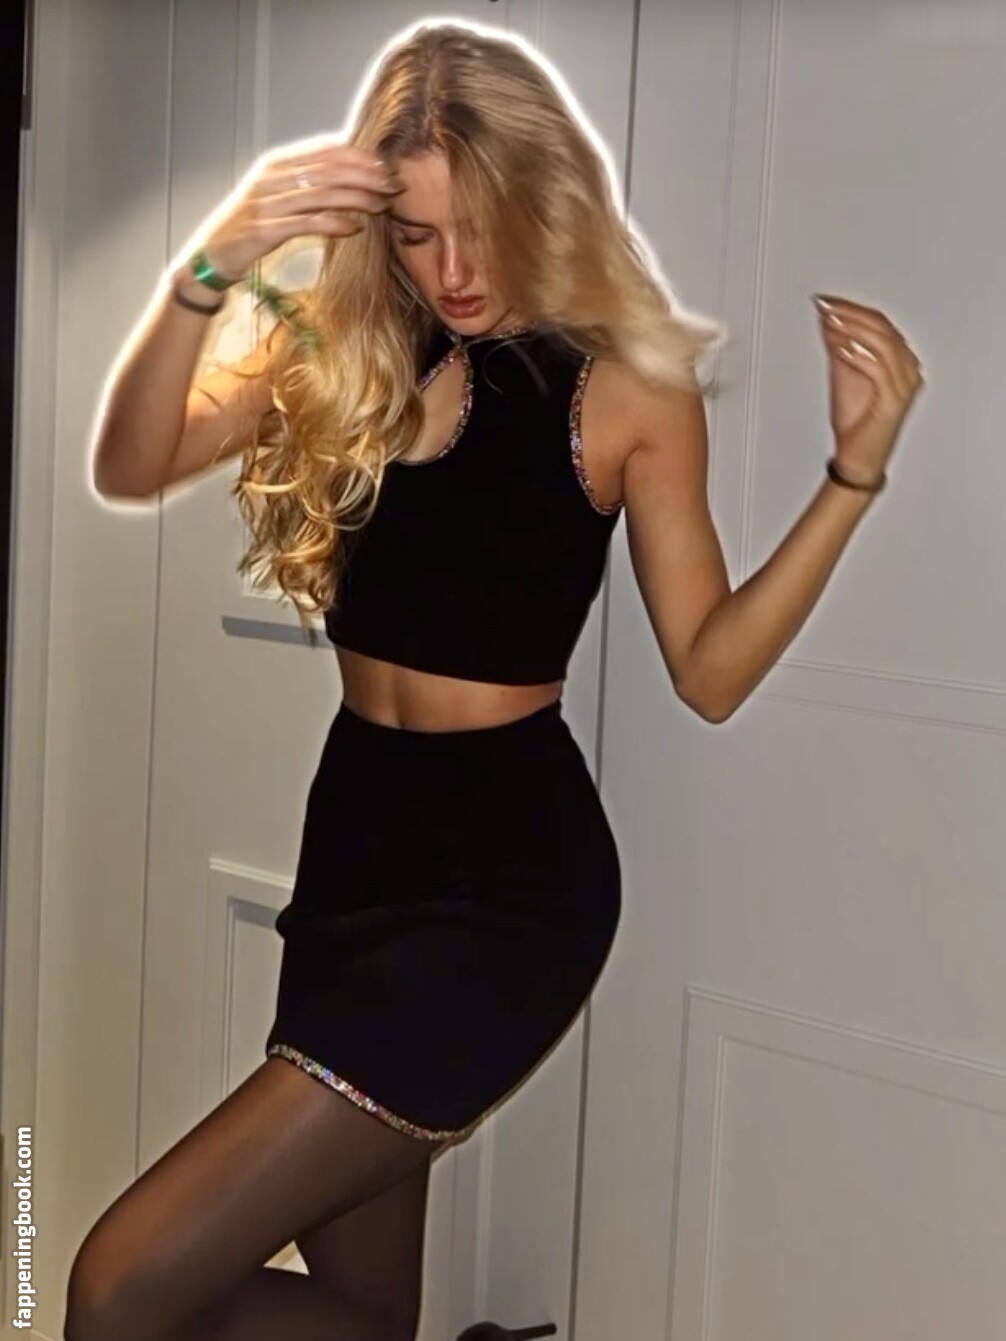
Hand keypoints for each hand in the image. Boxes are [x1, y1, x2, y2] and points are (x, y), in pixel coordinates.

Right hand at [185, 134, 405, 285]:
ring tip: (382, 206)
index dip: (359, 156)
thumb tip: (346, 177)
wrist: (211, 253)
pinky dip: (334, 223)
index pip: (325, 151)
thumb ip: (305, 184)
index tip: (386, 166)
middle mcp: (272, 178)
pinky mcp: (265, 230)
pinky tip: (355, 227)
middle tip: (394, 186)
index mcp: (276, 164)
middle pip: (328, 169)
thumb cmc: (250, 226)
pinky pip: (307, 223)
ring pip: (322, 194)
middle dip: (366, 176)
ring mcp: (267, 203)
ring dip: (357, 199)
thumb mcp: (276, 197)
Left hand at [813, 294, 924, 485]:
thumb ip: (839, 346)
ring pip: (884, 345)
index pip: (878, 322)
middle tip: (827, 306)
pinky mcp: (895, 401)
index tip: (827, 300)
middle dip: (852, 314)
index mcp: (898, 359)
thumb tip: (828, 319)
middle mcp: (906, 369)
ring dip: (855, 330)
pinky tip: (843, 348)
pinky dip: (860, 357)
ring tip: (832, 322)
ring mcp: (904, 385)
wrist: (858, 457)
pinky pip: (880, 371)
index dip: (852, 308)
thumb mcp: (843, 374)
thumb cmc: (856, 422)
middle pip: (883, 329)